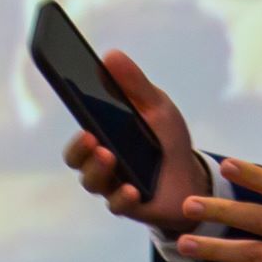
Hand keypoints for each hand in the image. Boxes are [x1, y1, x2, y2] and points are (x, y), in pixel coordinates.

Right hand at [63, 49, 215, 236]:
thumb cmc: (167, 140)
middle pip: (75, 158)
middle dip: (79, 148)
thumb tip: (110, 55)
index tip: (68, 93)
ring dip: (98, 169)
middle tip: (91, 135)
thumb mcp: (157, 107)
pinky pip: (117, 204)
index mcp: (103, 136)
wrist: (193, 177)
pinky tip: (132, 189)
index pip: (78, 124)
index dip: (70, 112)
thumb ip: (135, 85)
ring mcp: (112, 185)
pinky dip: (122, 197)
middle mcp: (100, 162)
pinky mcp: (129, 206)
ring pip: (92, 182)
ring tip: (109, 156)